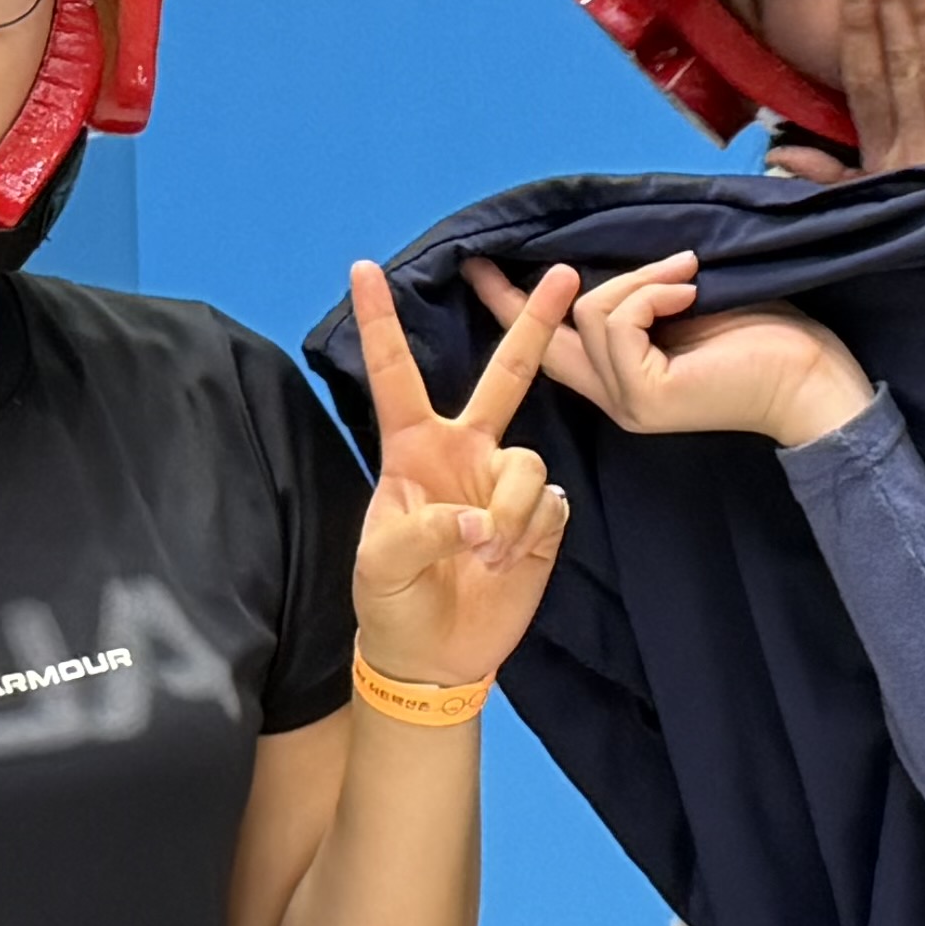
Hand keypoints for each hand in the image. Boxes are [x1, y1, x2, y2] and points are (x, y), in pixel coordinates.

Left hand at [347, 258, 581, 692]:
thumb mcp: (380, 566)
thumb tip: (476, 519)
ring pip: (529, 463)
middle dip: (533, 325)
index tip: (362, 268)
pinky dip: (528, 531)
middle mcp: (466, 453)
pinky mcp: (541, 518)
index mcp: (412, 450)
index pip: (395, 375)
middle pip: (506, 375)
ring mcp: (505, 483)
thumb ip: (421, 531)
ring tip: (486, 553)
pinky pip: (550, 503)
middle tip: (561, 275)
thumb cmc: (391, 602)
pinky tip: (507, 558)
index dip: (381, 323)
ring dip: (509, 511)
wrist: (435, 657)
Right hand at [468, 249, 874, 451]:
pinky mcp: (641, 396)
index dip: (512, 305)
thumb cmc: (771, 336)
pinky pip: (617, 319)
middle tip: (493, 259)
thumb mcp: (691, 301)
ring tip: (690, 274)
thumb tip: (609, 250)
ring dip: (642, 277)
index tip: (478, 267)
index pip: (554, 343)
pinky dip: (653, 291)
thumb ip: (646, 292)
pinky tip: (691, 292)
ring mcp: (625, 401)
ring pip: (591, 310)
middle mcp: (615, 396)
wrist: (815, 377)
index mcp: (625, 376)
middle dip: (521, 293)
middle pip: (548, 333)